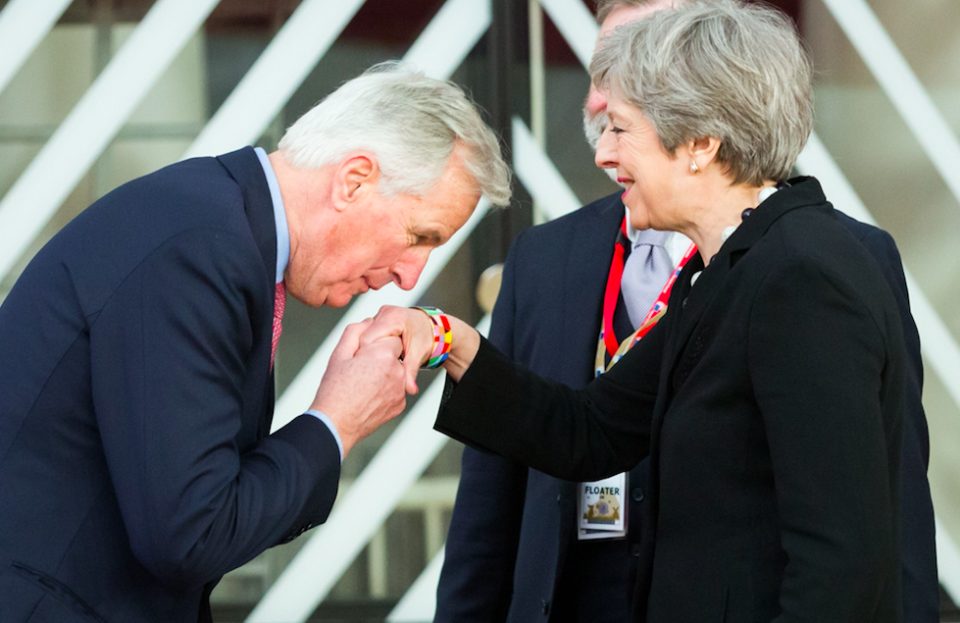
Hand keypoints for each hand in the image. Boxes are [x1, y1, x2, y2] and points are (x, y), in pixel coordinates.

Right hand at [311, 319, 406, 457]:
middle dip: (383, 356)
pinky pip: (396, 389)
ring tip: (364, 383)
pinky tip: (368, 395)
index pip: (392, 337)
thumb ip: (356, 331)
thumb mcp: (339, 353)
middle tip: (362, 368)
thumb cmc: (335, 390)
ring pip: (397, 371)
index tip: (364, 353)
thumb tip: (369, 321)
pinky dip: (386, 389)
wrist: (336, 424)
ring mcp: (400, 390)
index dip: (376, 343)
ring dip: (385, 372)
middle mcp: (397, 371)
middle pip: (396, 354)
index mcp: (383, 355)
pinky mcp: (400, 404)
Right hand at [363, 305, 480, 386]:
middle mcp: (386, 312)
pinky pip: (368, 333)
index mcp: (394, 318)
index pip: (368, 339)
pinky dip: (370, 345)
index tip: (370, 368)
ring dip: (368, 349)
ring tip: (374, 361)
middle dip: (367, 352)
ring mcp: (381, 313)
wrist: (432, 328)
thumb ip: (410, 372)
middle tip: (372, 367)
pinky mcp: (379, 317)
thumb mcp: (418, 356)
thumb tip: (410, 389)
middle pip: (364, 336)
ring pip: (364, 335)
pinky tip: (375, 355)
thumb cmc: (426, 339)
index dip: (367, 354)